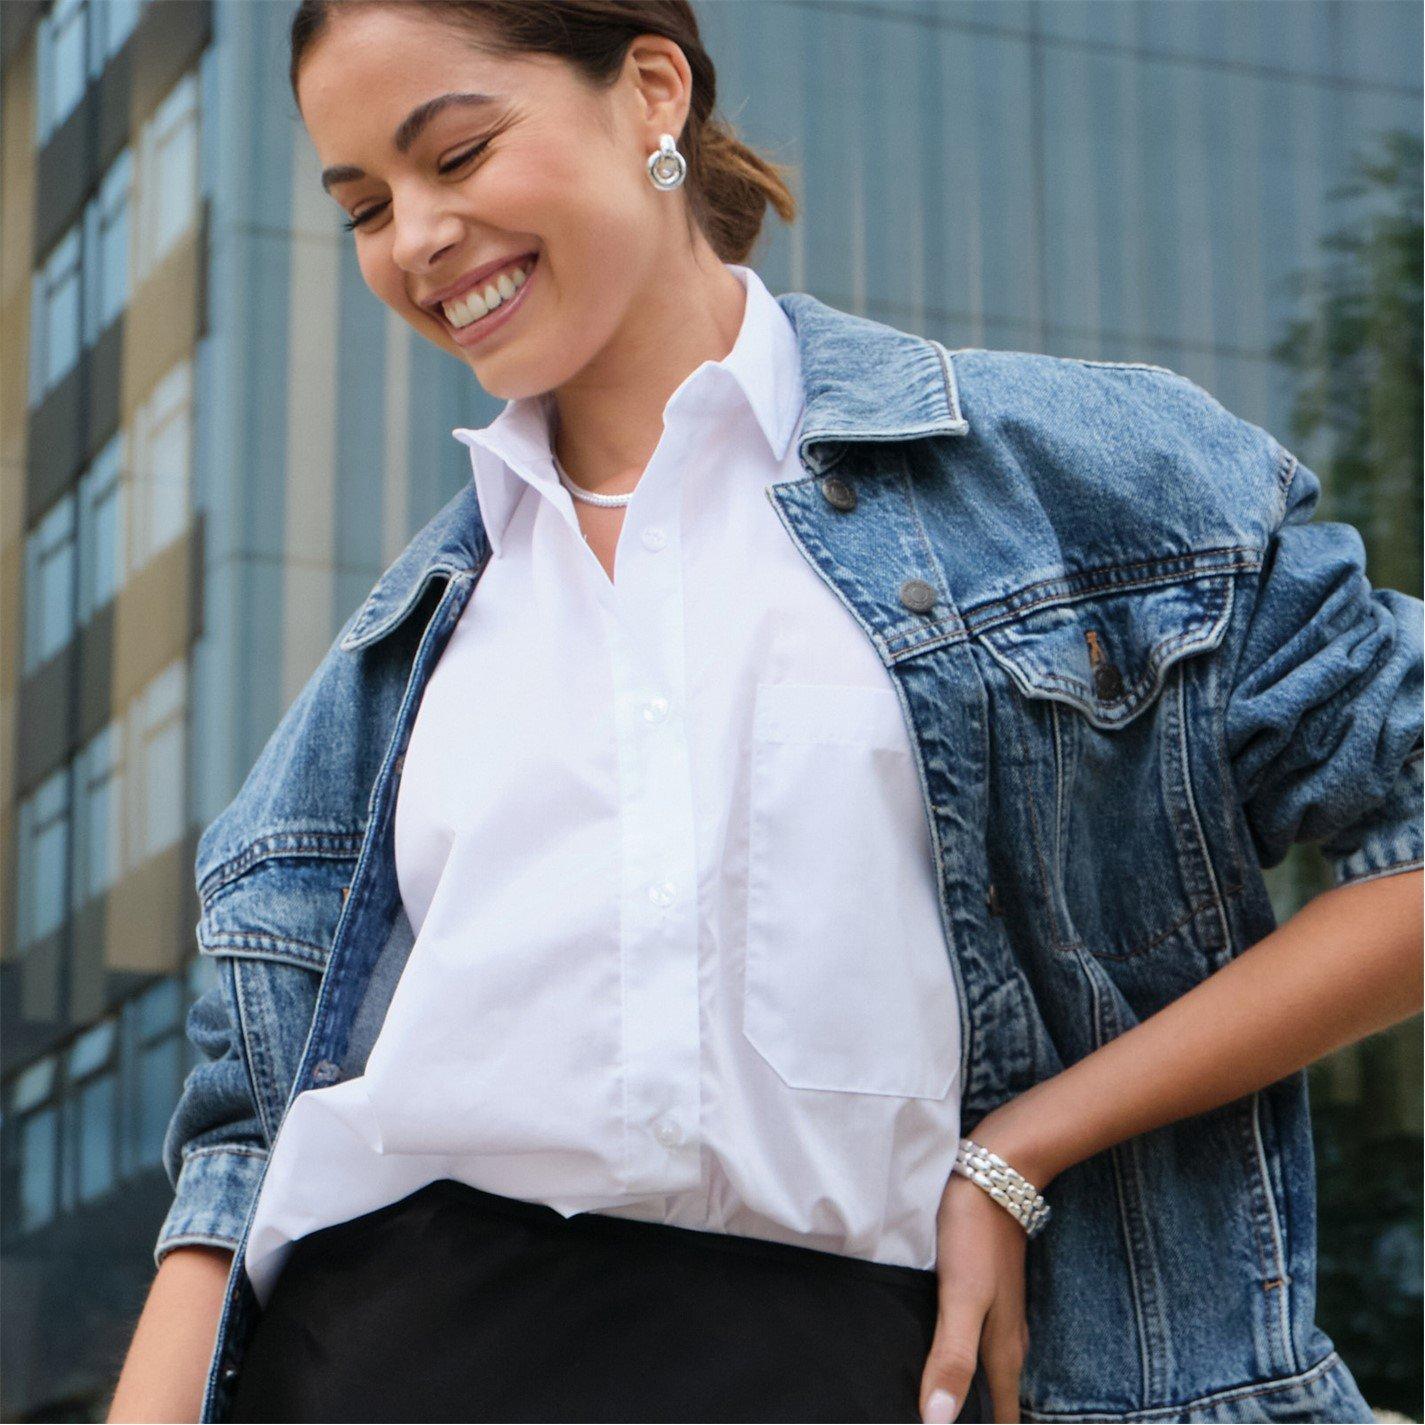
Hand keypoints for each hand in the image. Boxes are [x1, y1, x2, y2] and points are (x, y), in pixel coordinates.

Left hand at [917, 1159, 1030, 1422]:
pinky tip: (944, 1360)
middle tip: (940, 1423)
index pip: (1003, 1419)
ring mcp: (1000, 1315)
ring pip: (991, 1373)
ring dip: (975, 1397)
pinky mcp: (986, 1293)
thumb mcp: (961, 1298)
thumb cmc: (976, 1236)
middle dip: (980, 1419)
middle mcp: (1007, 1340)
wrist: (995, 1174)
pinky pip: (980, 1345)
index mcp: (1002, 1352)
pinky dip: (966, 1365)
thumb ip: (953, 1358)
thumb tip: (939, 1424)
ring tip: (943, 1409)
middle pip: (999, 1401)